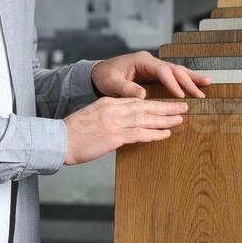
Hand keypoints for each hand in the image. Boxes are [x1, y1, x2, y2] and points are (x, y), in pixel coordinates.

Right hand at [63, 97, 189, 165]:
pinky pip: (140, 134)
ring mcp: (115, 123)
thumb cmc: (71, 133)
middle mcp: (114, 109)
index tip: (166, 105)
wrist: (58, 140)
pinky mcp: (115, 136)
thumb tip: (121, 125)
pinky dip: (155, 134)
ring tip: (180, 119)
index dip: (153, 104)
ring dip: (165, 119)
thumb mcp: (90, 117)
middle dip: (166, 108)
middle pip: (145, 107)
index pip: (135, 101)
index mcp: (107, 102)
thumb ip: (107, 116)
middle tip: (182, 108)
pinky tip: (166, 134)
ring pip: (146, 119)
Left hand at [90, 51, 209, 98]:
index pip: (162, 70)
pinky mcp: (154, 74)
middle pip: (174, 69)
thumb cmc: (104, 77)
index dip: (172, 83)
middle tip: (201, 92)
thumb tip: (142, 96)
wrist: (98, 73)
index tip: (180, 95)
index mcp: (141, 61)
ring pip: (176, 71)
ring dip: (191, 78)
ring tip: (207, 84)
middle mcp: (150, 61)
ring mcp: (153, 67)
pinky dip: (184, 81)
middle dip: (188, 80)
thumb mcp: (110, 83)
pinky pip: (172, 77)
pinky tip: (196, 85)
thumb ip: (125, 88)